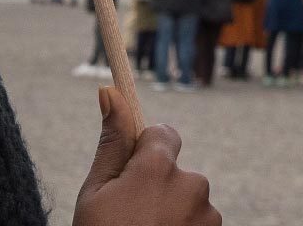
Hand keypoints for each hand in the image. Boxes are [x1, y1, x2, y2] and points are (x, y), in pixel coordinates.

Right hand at [75, 87, 218, 225]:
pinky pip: (199, 218)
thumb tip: (110, 91)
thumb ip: (111, 144)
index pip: (162, 133)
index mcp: (157, 167)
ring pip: (187, 197)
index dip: (145, 153)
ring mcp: (207, 212)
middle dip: (158, 187)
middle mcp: (191, 184)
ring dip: (173, 209)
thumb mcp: (95, 194)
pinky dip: (185, 225)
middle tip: (132, 215)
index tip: (132, 174)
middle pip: (175, 170)